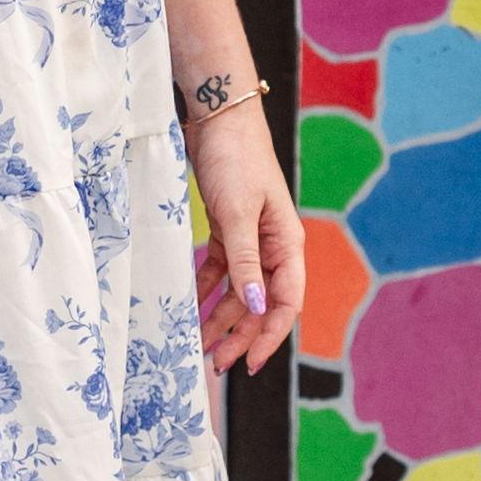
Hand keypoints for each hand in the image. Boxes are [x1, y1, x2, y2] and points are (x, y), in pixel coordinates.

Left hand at [186, 99, 302, 371]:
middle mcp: (273, 246)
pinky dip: (208, 290)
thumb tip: (256, 308)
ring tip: (199, 344)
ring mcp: (251, 238)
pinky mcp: (229, 229)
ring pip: (240, 291)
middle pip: (261, 303)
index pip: (285, 302)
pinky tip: (193, 308)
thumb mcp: (237, 213)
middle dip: (240, 334)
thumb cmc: (234, 160)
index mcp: (286, 244)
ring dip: (222, 318)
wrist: (219, 117)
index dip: (269, 336)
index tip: (247, 363)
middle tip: (214, 364)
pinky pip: (222, 270)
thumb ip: (246, 263)